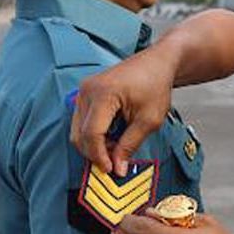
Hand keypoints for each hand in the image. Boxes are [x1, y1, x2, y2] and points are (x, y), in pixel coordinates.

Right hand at [70, 47, 174, 175]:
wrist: (156, 64)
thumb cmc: (155, 85)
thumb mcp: (148, 120)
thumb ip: (130, 145)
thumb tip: (117, 168)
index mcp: (104, 94)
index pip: (92, 134)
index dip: (99, 156)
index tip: (111, 170)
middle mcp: (88, 90)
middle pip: (80, 134)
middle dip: (95, 153)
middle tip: (116, 162)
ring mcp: (84, 90)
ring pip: (77, 130)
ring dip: (94, 145)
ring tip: (117, 147)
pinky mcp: (85, 93)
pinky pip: (81, 121)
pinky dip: (93, 135)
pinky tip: (112, 136)